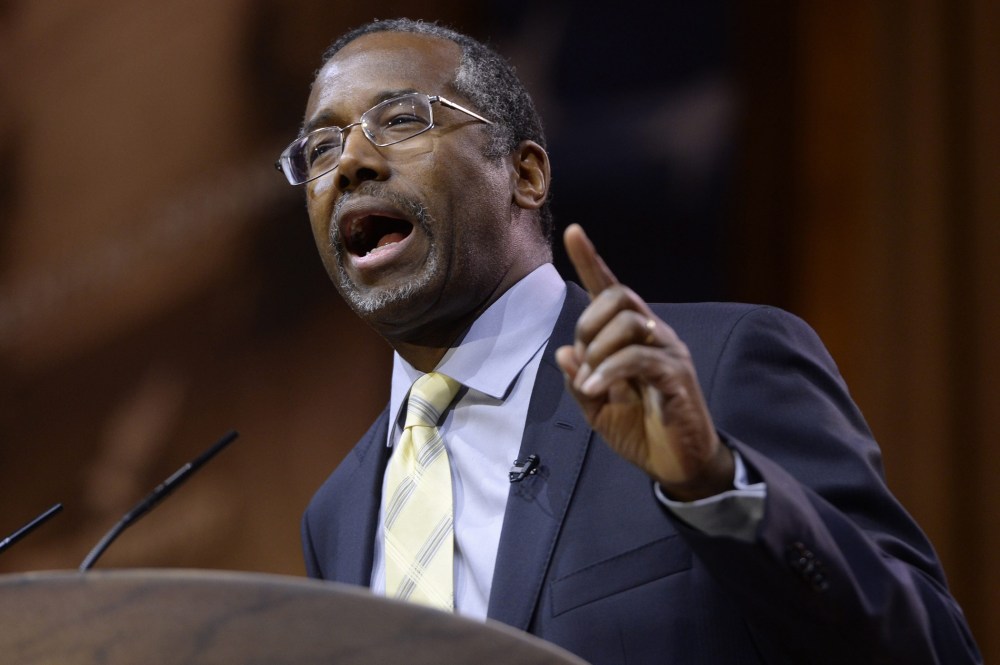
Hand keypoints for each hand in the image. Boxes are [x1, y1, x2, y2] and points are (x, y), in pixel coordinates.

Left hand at [555, 224, 733, 500]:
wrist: (677, 465)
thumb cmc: (640, 430)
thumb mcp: (597, 409)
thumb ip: (580, 380)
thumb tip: (564, 352)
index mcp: (632, 338)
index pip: (611, 289)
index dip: (591, 260)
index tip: (573, 232)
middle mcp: (654, 335)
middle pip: (620, 295)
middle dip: (589, 322)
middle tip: (585, 360)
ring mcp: (669, 352)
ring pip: (629, 322)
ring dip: (599, 351)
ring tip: (593, 385)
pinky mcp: (676, 376)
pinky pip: (638, 358)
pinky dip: (609, 372)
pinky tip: (596, 391)